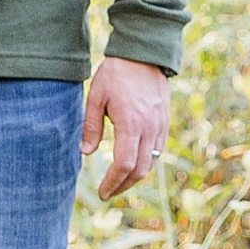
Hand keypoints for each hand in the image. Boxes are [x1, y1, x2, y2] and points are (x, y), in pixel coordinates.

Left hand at [81, 56, 170, 199]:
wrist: (144, 56)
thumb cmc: (115, 75)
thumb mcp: (95, 97)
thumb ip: (91, 127)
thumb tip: (85, 153)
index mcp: (131, 123)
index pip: (125, 163)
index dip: (113, 182)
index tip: (102, 192)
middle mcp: (149, 128)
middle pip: (141, 169)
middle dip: (123, 185)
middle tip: (107, 193)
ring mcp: (160, 126)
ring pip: (152, 162)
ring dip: (135, 177)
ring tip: (117, 183)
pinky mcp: (164, 122)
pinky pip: (157, 151)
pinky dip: (145, 163)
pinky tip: (131, 165)